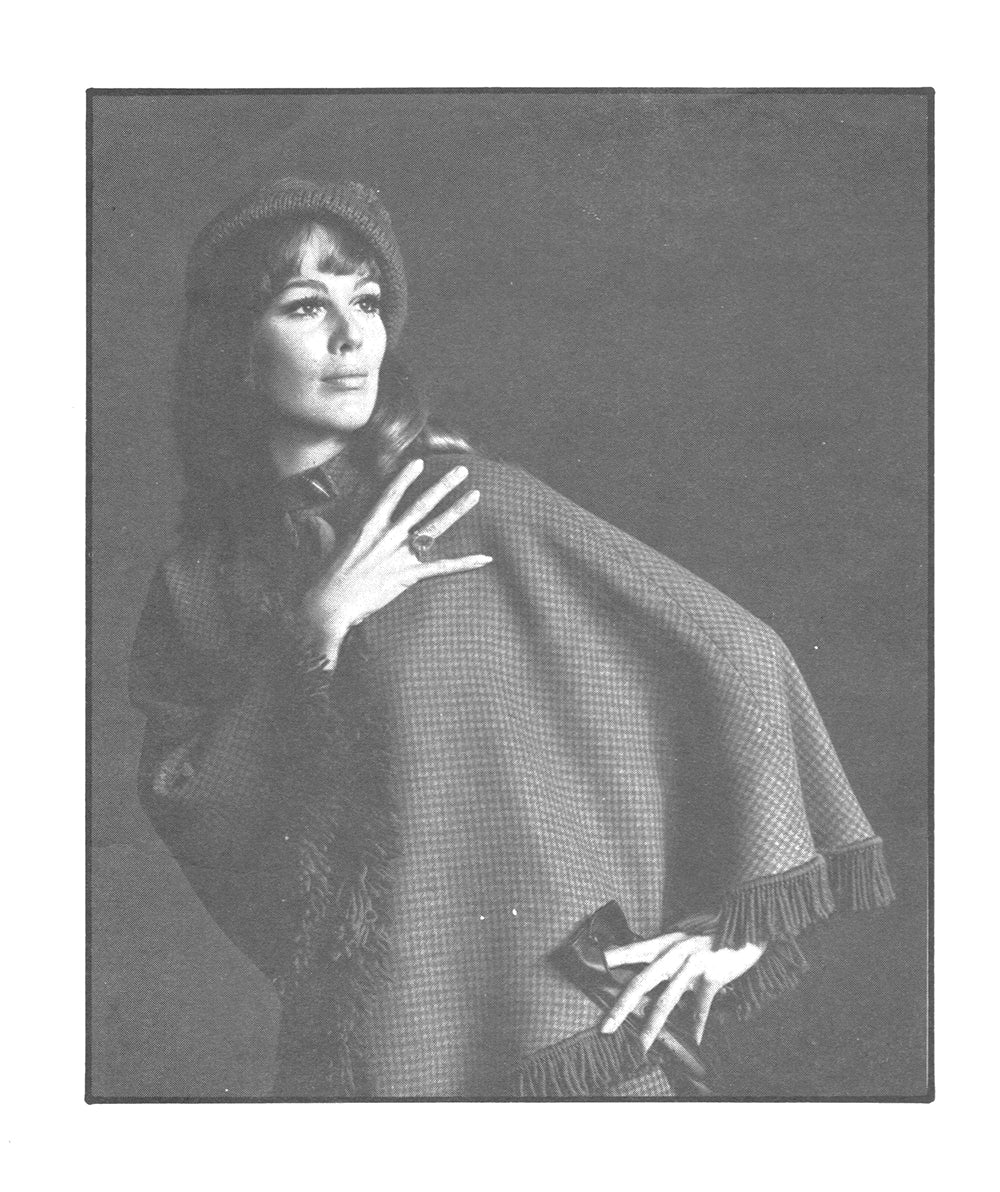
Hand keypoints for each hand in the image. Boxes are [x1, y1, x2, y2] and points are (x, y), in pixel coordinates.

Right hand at [297, 458, 491, 663]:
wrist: (331, 604)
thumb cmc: (327, 579)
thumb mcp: (327, 547)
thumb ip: (327, 531)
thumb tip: (316, 521)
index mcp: (369, 526)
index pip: (391, 494)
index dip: (406, 477)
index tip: (420, 462)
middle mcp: (388, 535)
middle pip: (422, 504)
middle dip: (443, 485)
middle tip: (461, 471)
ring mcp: (400, 555)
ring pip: (435, 527)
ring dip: (457, 510)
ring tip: (474, 495)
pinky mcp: (408, 575)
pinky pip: (442, 567)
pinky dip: (465, 563)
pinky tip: (484, 558)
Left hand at [600, 932, 764, 1048]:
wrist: (745, 923)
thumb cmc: (712, 933)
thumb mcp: (683, 937)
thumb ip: (666, 953)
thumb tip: (649, 971)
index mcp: (664, 942)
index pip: (631, 950)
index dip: (611, 959)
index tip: (592, 967)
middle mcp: (673, 952)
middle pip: (640, 982)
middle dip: (621, 1008)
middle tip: (605, 1028)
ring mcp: (691, 965)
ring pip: (665, 1000)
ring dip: (651, 1027)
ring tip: (640, 1046)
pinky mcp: (711, 976)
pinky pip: (700, 1007)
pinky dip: (697, 1026)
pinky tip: (694, 1041)